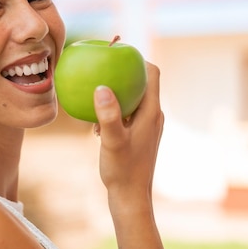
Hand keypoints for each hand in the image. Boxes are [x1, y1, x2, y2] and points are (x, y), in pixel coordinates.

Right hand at [93, 63, 178, 248]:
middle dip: (124, 70)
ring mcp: (146, 126)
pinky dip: (114, 107)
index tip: (118, 50)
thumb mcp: (112, 142)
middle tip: (102, 63)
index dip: (138, 58)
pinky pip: (127, 112)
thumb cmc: (123, 171)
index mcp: (151, 112)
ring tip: (96, 87)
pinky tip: (95, 118)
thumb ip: (108, 115)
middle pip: (143, 82)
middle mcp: (152, 116)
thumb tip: (102, 88)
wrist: (131, 198)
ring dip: (118, 90)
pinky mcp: (137, 135)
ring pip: (133, 98)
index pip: (152, 73)